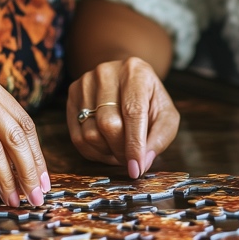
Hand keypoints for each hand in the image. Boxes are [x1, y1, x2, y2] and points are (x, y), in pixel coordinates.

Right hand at [67, 57, 179, 177]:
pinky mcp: (72, 95)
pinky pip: (77, 137)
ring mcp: (85, 83)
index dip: (134, 144)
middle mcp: (106, 73)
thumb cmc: (149, 100)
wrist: (127, 80)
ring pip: (90, 133)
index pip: (133, 112)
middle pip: (108, 124)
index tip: (136, 168)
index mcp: (135, 72)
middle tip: (131, 160)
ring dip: (107, 152)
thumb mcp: (166, 115)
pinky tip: (106, 147)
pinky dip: (93, 151)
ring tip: (120, 150)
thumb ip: (160, 138)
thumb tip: (143, 163)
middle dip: (121, 151)